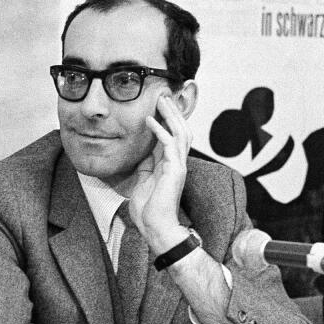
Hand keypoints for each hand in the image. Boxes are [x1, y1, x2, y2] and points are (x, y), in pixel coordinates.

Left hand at [130, 92, 191, 252]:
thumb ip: (145, 167)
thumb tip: (142, 153)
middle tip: (164, 95)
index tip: (159, 106)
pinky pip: (169, 144)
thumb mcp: (143, 182)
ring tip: (162, 100)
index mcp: (170, 166)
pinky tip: (150, 121)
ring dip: (170, 115)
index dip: (167, 120)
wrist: (156, 228)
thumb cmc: (149, 211)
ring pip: (180, 132)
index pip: (172, 137)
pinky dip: (160, 130)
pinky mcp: (175, 170)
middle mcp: (177, 163)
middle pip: (180, 130)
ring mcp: (178, 166)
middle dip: (173, 112)